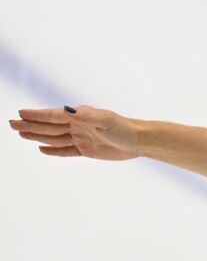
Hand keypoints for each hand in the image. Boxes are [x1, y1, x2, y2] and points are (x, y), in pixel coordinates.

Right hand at [9, 106, 139, 159]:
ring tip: (20, 132)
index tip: (20, 112)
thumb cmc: (124, 128)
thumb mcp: (106, 120)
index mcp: (80, 116)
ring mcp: (81, 138)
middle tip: (12, 123)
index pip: (54, 116)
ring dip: (37, 135)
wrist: (139, 141)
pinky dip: (53, 150)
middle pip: (50, 126)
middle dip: (31, 124)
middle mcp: (78, 126)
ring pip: (54, 138)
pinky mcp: (87, 150)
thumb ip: (87, 115)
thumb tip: (67, 110)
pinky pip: (66, 150)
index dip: (37, 115)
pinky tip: (41, 148)